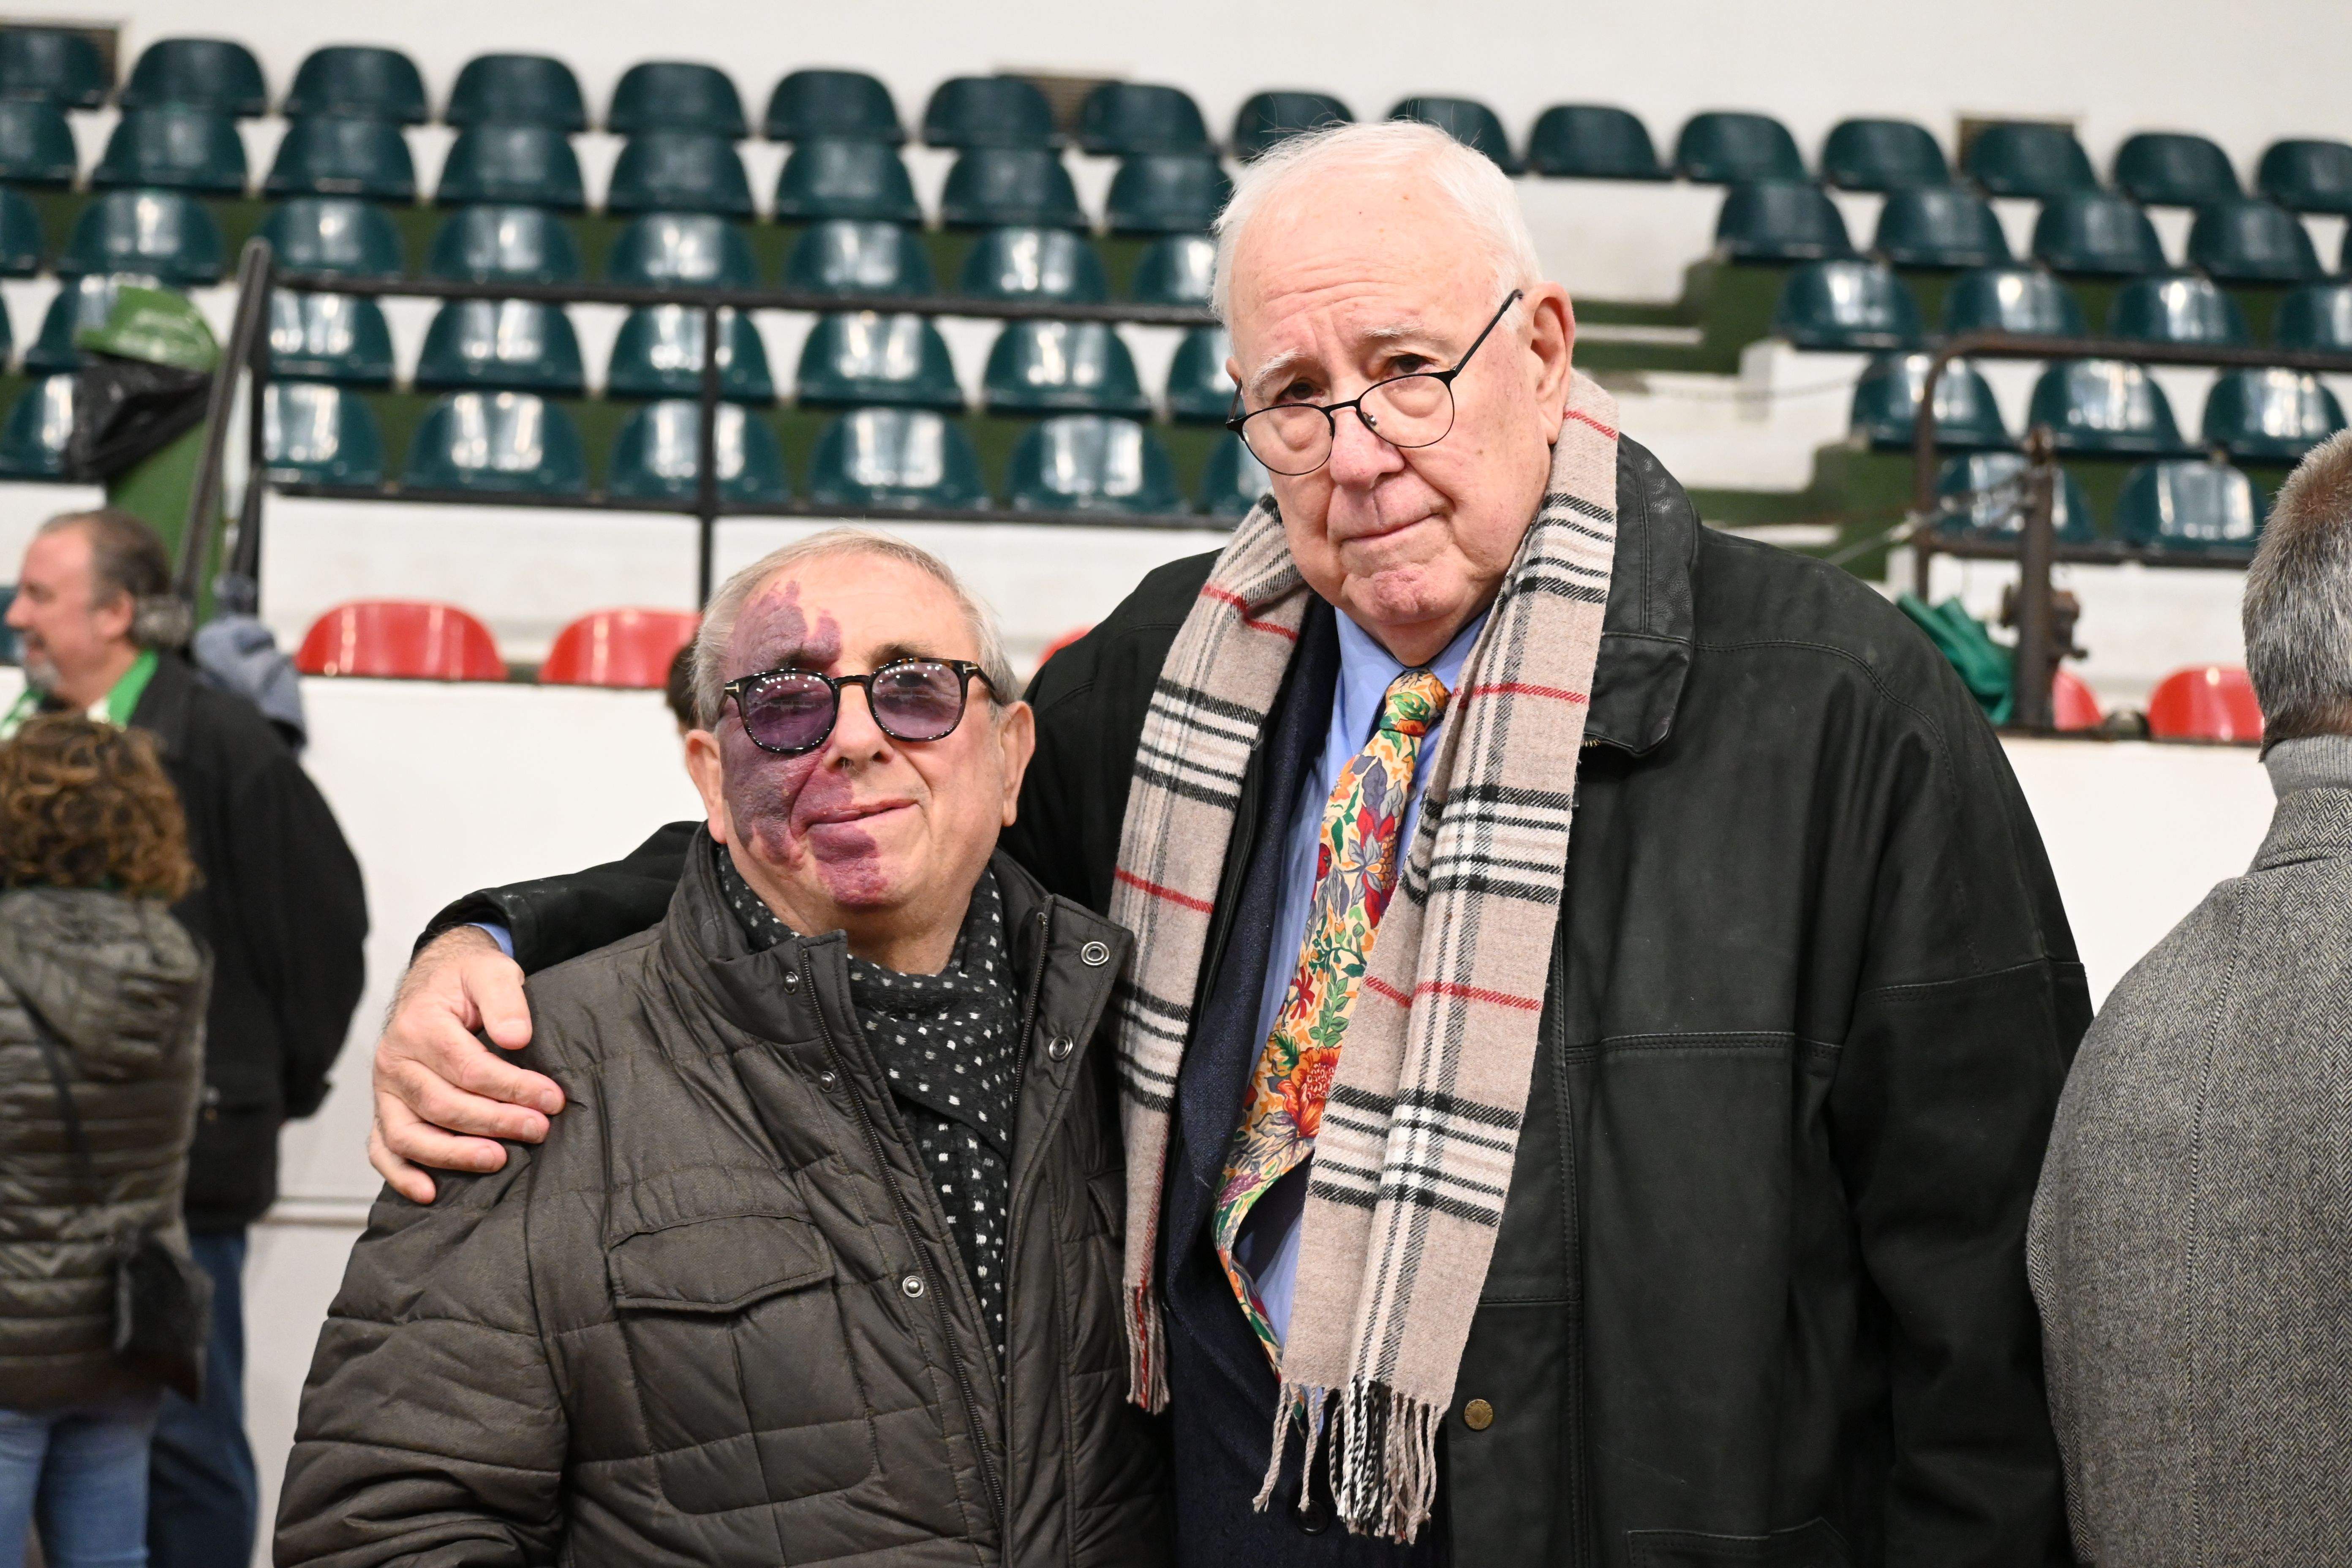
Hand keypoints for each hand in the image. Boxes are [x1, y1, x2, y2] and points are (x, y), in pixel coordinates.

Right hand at [368, 926, 563, 1203]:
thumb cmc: (466, 979)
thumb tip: (516, 1037)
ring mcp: (385, 1089)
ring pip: (410, 1134)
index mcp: (419, 1026)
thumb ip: (505, 999)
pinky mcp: (385, 1109)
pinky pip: (382, 1148)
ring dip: (454, 1154)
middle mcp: (395, 1061)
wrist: (436, 979)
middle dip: (495, 1121)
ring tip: (498, 1159)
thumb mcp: (492, 971)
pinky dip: (400, 1174)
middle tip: (538, 1129)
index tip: (551, 1098)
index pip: (468, 1068)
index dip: (513, 1088)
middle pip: (443, 1104)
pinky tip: (429, 1191)